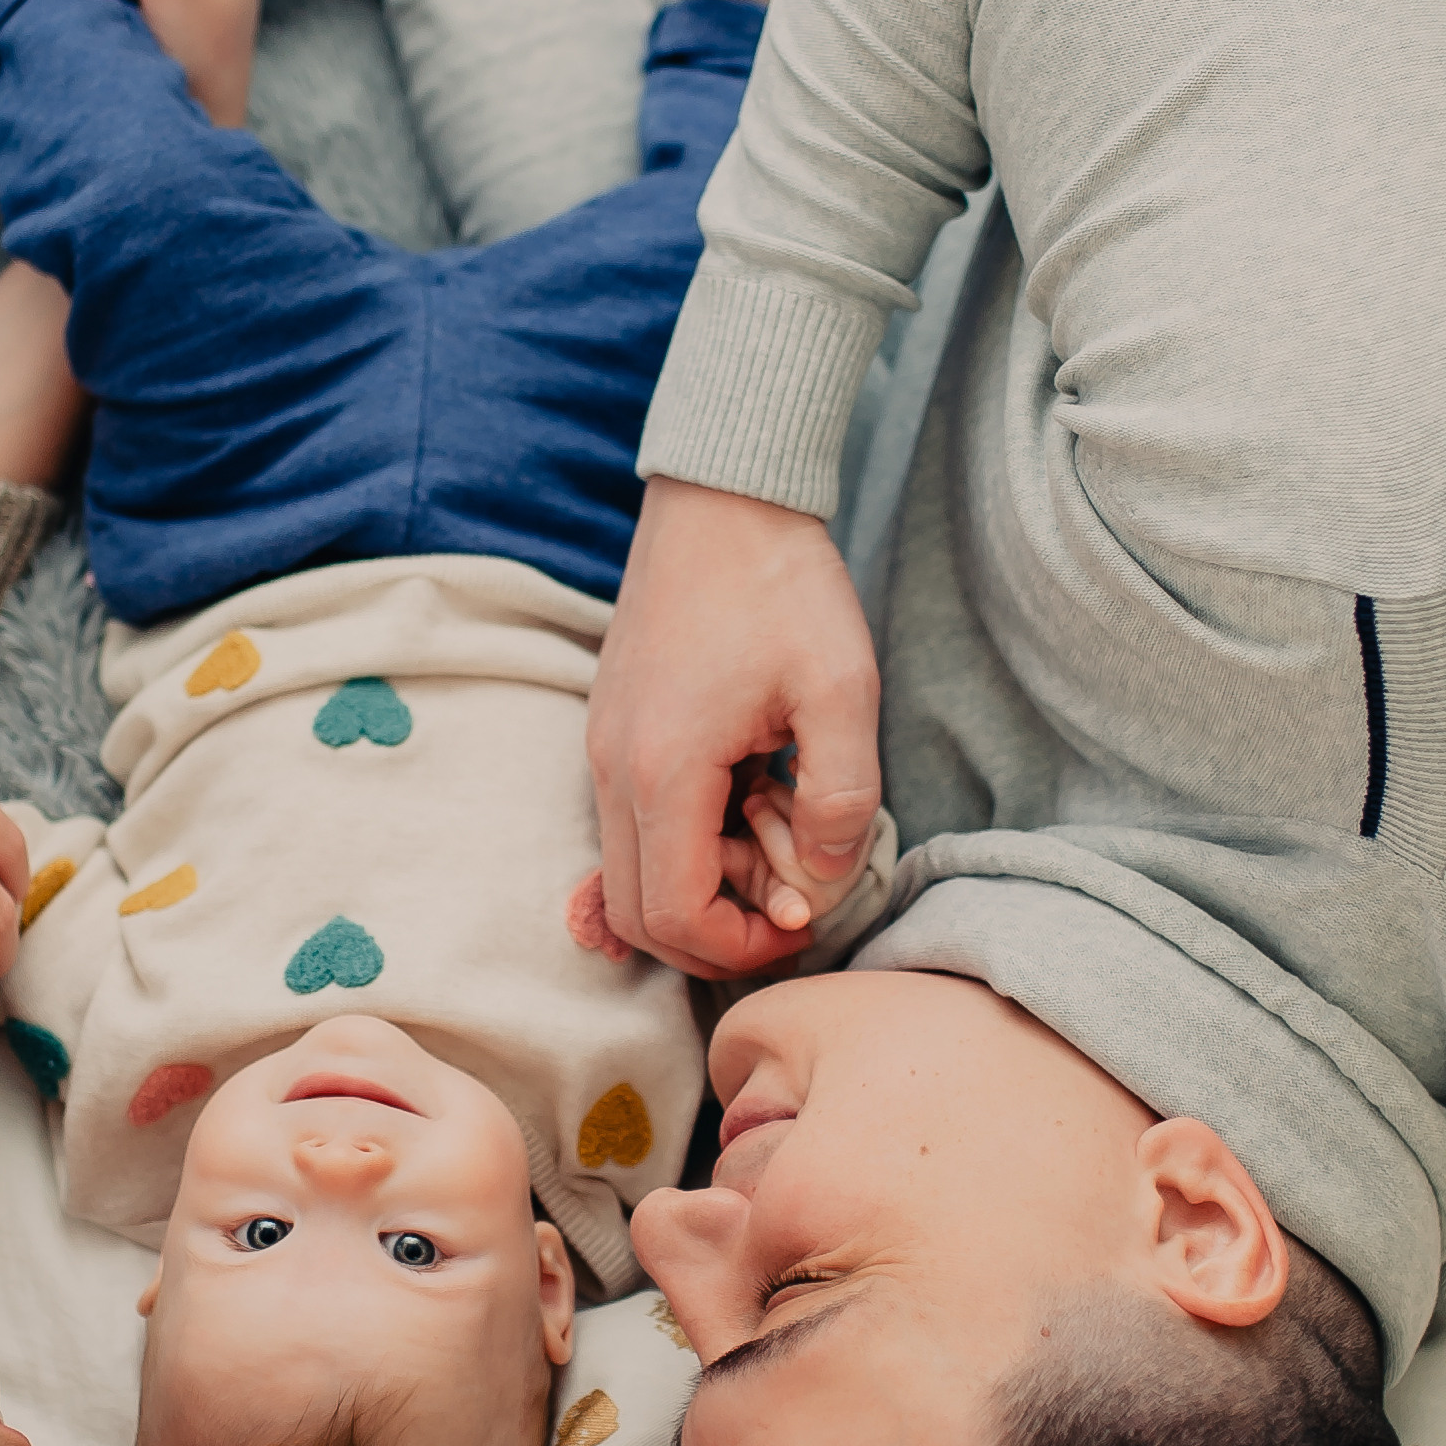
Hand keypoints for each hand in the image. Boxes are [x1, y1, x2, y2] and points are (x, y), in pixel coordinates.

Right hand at [586, 480, 882, 980]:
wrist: (723, 498)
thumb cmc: (782, 587)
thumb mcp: (842, 691)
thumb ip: (841, 801)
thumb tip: (824, 880)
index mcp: (663, 771)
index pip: (674, 916)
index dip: (740, 947)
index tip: (803, 920)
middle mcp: (613, 770)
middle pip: (638, 915)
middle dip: (717, 932)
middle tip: (791, 899)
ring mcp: (604, 750)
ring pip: (633, 870)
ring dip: (706, 881)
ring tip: (780, 826)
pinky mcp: (613, 732)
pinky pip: (635, 823)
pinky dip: (689, 839)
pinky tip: (750, 795)